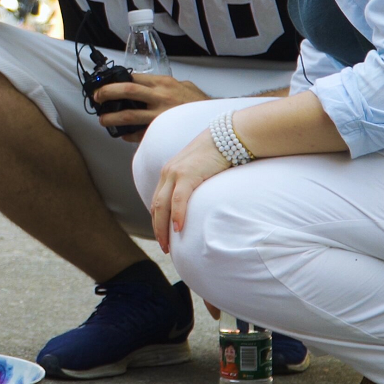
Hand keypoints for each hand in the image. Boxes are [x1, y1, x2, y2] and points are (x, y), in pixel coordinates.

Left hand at [91, 74, 210, 141]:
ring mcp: (159, 115)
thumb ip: (165, 85)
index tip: (105, 84)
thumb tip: (147, 84)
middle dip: (107, 93)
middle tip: (97, 97)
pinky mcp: (161, 131)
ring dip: (112, 118)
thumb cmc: (199, 104)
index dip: (116, 80)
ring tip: (103, 120)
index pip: (133, 78)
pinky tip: (123, 134)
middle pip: (126, 91)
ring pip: (128, 115)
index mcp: (164, 83)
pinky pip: (139, 133)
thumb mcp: (184, 86)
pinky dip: (128, 134)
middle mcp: (160, 96)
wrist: (217, 121)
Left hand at [150, 128, 232, 253]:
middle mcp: (167, 173)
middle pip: (156, 206)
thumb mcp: (200, 170)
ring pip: (162, 205)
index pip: (157, 201)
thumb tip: (199, 203)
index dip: (158, 220)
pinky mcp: (187, 174)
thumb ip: (194, 184)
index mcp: (169, 173)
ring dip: (163, 227)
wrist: (227, 135)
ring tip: (168, 244)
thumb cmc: (218, 153)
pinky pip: (178, 200)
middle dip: (157, 228)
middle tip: (164, 247)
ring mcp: (175, 173)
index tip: (163, 237)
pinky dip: (176, 215)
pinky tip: (178, 229)